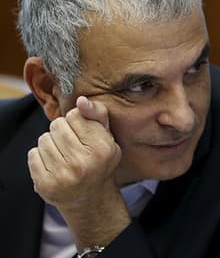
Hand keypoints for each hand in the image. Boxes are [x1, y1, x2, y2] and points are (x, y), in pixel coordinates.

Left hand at [28, 96, 129, 248]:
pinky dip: (40, 156)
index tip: (82, 133)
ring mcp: (64, 175)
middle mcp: (84, 163)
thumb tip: (81, 100)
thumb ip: (98, 114)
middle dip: (62, 130)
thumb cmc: (99, 160)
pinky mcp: (46, 185)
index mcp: (102, 148)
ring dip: (50, 143)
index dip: (77, 121)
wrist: (90, 197)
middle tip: (71, 144)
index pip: (75, 116)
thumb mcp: (107, 136)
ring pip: (43, 139)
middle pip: (57, 125)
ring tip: (62, 154)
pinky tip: (53, 164)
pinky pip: (33, 154)